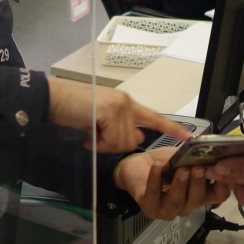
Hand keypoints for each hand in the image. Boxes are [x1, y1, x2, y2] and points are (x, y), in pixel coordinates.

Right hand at [46, 77, 190, 153]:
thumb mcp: (101, 120)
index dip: (172, 129)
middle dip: (113, 145)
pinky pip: (112, 141)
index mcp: (127, 104)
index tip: (189, 138)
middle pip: (133, 140)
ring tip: (90, 133)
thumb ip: (120, 128)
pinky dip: (99, 143)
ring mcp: (120, 106)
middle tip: (96, 137)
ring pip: (122, 142)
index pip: (154, 118)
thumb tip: (136, 139)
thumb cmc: (73, 109)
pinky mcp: (110, 112)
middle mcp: (127, 103)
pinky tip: (88, 134)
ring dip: (104, 144)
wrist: (54, 98)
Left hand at [113, 146, 230, 219]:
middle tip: (199, 168)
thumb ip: (196, 156)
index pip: (219, 195)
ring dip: (180, 185)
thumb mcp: (183, 157)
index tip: (222, 168)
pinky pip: (154, 196)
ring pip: (177, 202)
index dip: (223, 184)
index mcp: (200, 194)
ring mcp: (168, 210)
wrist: (137, 166)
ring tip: (181, 169)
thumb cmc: (164, 163)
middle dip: (199, 183)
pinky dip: (155, 181)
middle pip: (198, 199)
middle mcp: (187, 205)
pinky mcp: (150, 207)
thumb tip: (211, 148)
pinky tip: (157, 168)